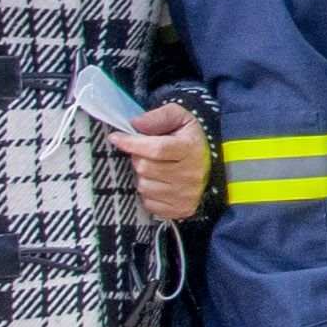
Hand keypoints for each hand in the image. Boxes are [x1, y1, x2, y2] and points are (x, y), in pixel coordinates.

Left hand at [108, 101, 211, 222]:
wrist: (211, 167)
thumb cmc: (189, 141)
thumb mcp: (180, 118)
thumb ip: (159, 116)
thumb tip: (136, 124)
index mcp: (191, 149)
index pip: (156, 148)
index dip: (132, 143)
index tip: (116, 137)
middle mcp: (190, 175)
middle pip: (145, 167)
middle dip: (137, 157)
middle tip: (143, 152)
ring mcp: (185, 195)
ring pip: (144, 186)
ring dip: (142, 176)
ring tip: (153, 167)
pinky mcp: (180, 210)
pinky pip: (148, 202)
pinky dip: (148, 192)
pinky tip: (158, 183)